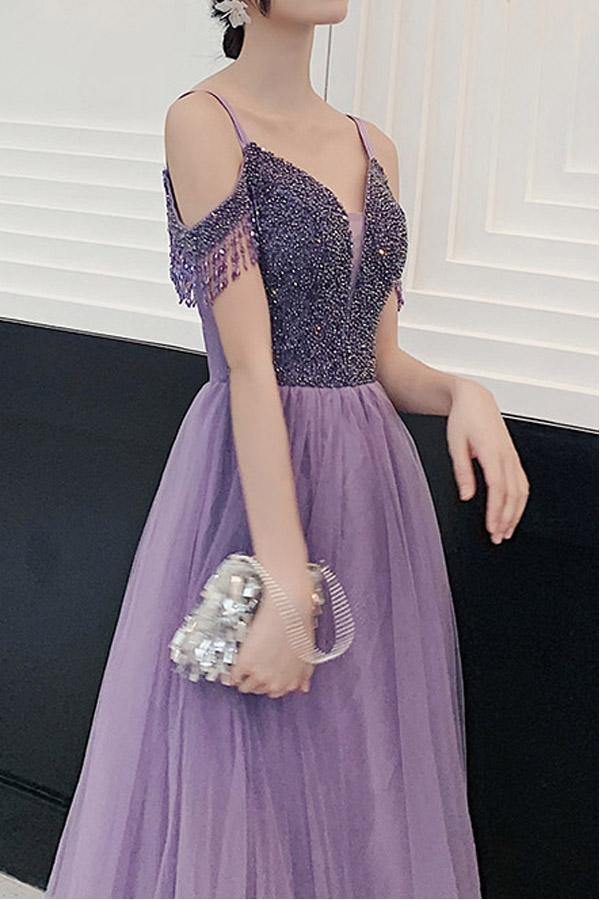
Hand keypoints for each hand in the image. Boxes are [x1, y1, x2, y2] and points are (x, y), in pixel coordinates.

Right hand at [227, 576, 314, 698]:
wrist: (288, 610)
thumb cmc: (300, 628)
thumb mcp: (307, 654)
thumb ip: (304, 674)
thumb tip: (303, 688)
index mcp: (291, 681)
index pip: (276, 692)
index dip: (270, 683)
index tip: (265, 678)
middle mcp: (275, 682)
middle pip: (259, 690)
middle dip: (256, 681)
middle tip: (252, 671)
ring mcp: (259, 674)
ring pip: (245, 687)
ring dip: (243, 680)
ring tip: (240, 671)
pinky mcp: (244, 664)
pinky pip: (233, 676)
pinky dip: (231, 674)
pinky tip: (232, 668)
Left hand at [446, 378, 529, 543]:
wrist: (476, 400)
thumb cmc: (463, 419)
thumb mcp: (455, 444)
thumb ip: (462, 471)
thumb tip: (467, 496)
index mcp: (491, 452)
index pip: (498, 488)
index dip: (496, 511)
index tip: (491, 528)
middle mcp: (506, 455)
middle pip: (513, 494)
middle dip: (507, 518)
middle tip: (497, 537)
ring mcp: (512, 456)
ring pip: (521, 490)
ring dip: (516, 513)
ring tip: (506, 531)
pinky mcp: (513, 457)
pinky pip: (522, 482)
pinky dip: (520, 501)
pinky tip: (514, 512)